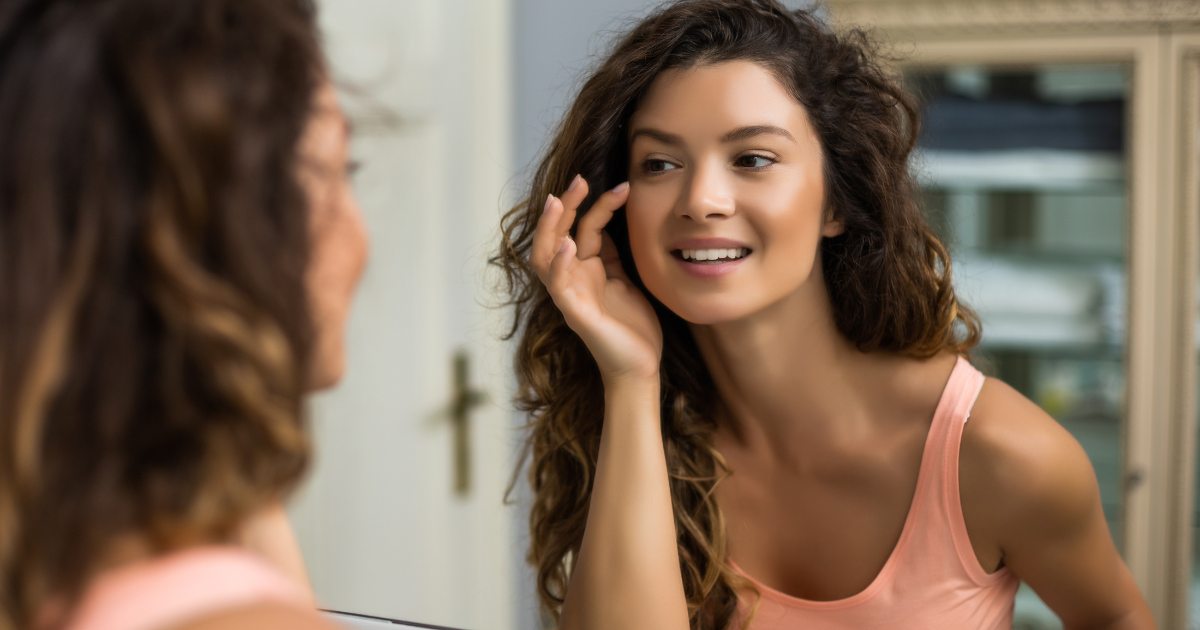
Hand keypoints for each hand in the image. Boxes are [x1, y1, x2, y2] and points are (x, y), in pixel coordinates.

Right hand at [530, 176, 662, 383]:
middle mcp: (572, 280)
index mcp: (585, 270)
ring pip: (545, 257)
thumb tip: (611, 223)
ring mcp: (569, 296)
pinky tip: (567, 245)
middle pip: (555, 235)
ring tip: (556, 202)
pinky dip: (559, 264)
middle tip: (578, 179)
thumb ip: (613, 255)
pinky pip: (559, 287)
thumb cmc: (632, 326)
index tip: (621, 185)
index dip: (596, 205)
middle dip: (564, 206)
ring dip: (549, 229)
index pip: (583, 228)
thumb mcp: (625, 280)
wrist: (639, 366)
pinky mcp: (575, 314)